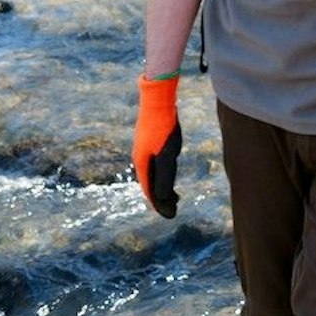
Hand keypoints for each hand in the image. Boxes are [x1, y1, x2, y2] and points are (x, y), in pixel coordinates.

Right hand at [133, 74, 181, 217]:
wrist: (158, 100)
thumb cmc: (163, 128)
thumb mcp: (166, 156)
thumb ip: (164, 179)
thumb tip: (163, 202)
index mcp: (142, 165)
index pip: (150, 191)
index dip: (159, 205)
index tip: (170, 215)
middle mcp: (140, 158)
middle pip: (150, 184)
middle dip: (161, 198)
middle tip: (175, 206)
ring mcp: (144, 149)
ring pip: (152, 173)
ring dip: (162, 185)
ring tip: (175, 194)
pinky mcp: (149, 140)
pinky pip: (154, 163)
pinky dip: (162, 173)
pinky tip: (169, 170)